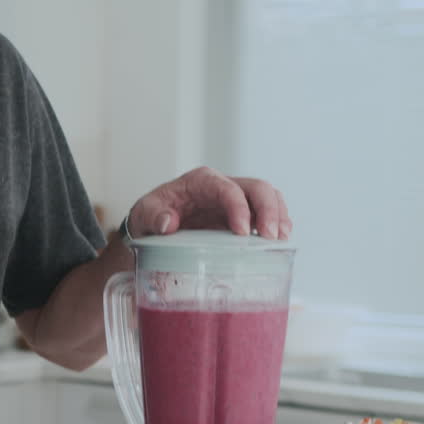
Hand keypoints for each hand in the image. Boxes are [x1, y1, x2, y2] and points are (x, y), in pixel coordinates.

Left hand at [125, 166, 290, 239]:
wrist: (155, 224)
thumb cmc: (152, 214)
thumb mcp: (144, 213)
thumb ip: (152, 215)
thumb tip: (167, 223)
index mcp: (201, 181)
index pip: (227, 187)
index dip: (239, 207)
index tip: (242, 232)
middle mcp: (222, 186)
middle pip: (256, 188)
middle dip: (268, 210)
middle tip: (270, 237)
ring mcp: (236, 200)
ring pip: (268, 197)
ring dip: (279, 217)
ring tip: (280, 240)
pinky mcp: (244, 215)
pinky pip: (268, 213)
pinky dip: (277, 224)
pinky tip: (279, 242)